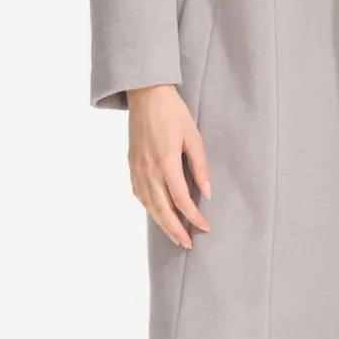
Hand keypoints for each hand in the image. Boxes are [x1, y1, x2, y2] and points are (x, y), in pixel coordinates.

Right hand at [127, 84, 210, 248]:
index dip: (193, 217)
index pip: (181, 200)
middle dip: (176, 230)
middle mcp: (148, 169)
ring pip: (149, 205)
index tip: (205, 226)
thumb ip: (200, 166)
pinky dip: (148, 207)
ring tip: (174, 235)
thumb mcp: (193, 137)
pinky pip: (139, 193)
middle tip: (188, 243)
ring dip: (161, 223)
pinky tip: (157, 213)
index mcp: (166, 162)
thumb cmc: (173, 113)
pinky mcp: (131, 164)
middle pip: (162, 209)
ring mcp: (137, 168)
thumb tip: (207, 192)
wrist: (146, 95)